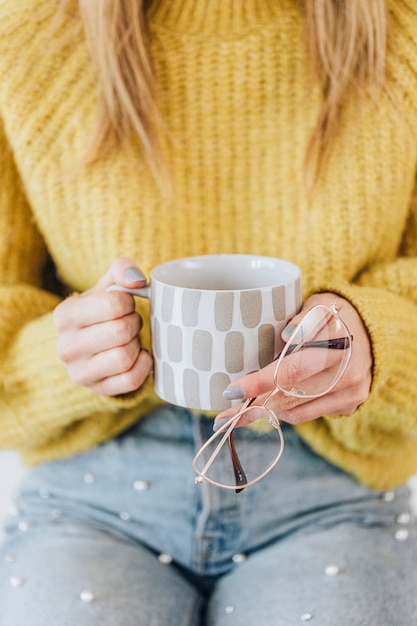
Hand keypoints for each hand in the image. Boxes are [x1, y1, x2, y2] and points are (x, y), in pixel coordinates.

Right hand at [53, 257, 152, 395]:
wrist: (91, 346)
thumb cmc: (102, 312)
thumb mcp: (107, 287)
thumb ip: (122, 270)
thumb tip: (136, 280)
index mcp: (65, 316)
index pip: (113, 305)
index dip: (129, 302)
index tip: (126, 304)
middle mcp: (66, 347)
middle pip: (121, 332)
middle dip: (134, 323)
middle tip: (131, 322)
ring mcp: (80, 373)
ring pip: (125, 358)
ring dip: (136, 344)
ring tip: (131, 339)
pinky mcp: (98, 390)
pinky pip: (131, 380)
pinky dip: (143, 366)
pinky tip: (139, 356)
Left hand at [215, 293, 372, 425]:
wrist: (375, 332)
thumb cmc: (335, 314)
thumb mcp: (319, 305)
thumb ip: (303, 319)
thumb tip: (287, 336)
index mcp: (338, 344)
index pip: (292, 368)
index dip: (259, 382)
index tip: (231, 391)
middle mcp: (347, 373)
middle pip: (290, 396)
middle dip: (253, 405)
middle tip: (224, 415)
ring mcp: (350, 392)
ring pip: (296, 410)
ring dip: (265, 411)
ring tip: (240, 411)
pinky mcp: (349, 405)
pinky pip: (308, 414)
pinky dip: (285, 410)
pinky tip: (272, 402)